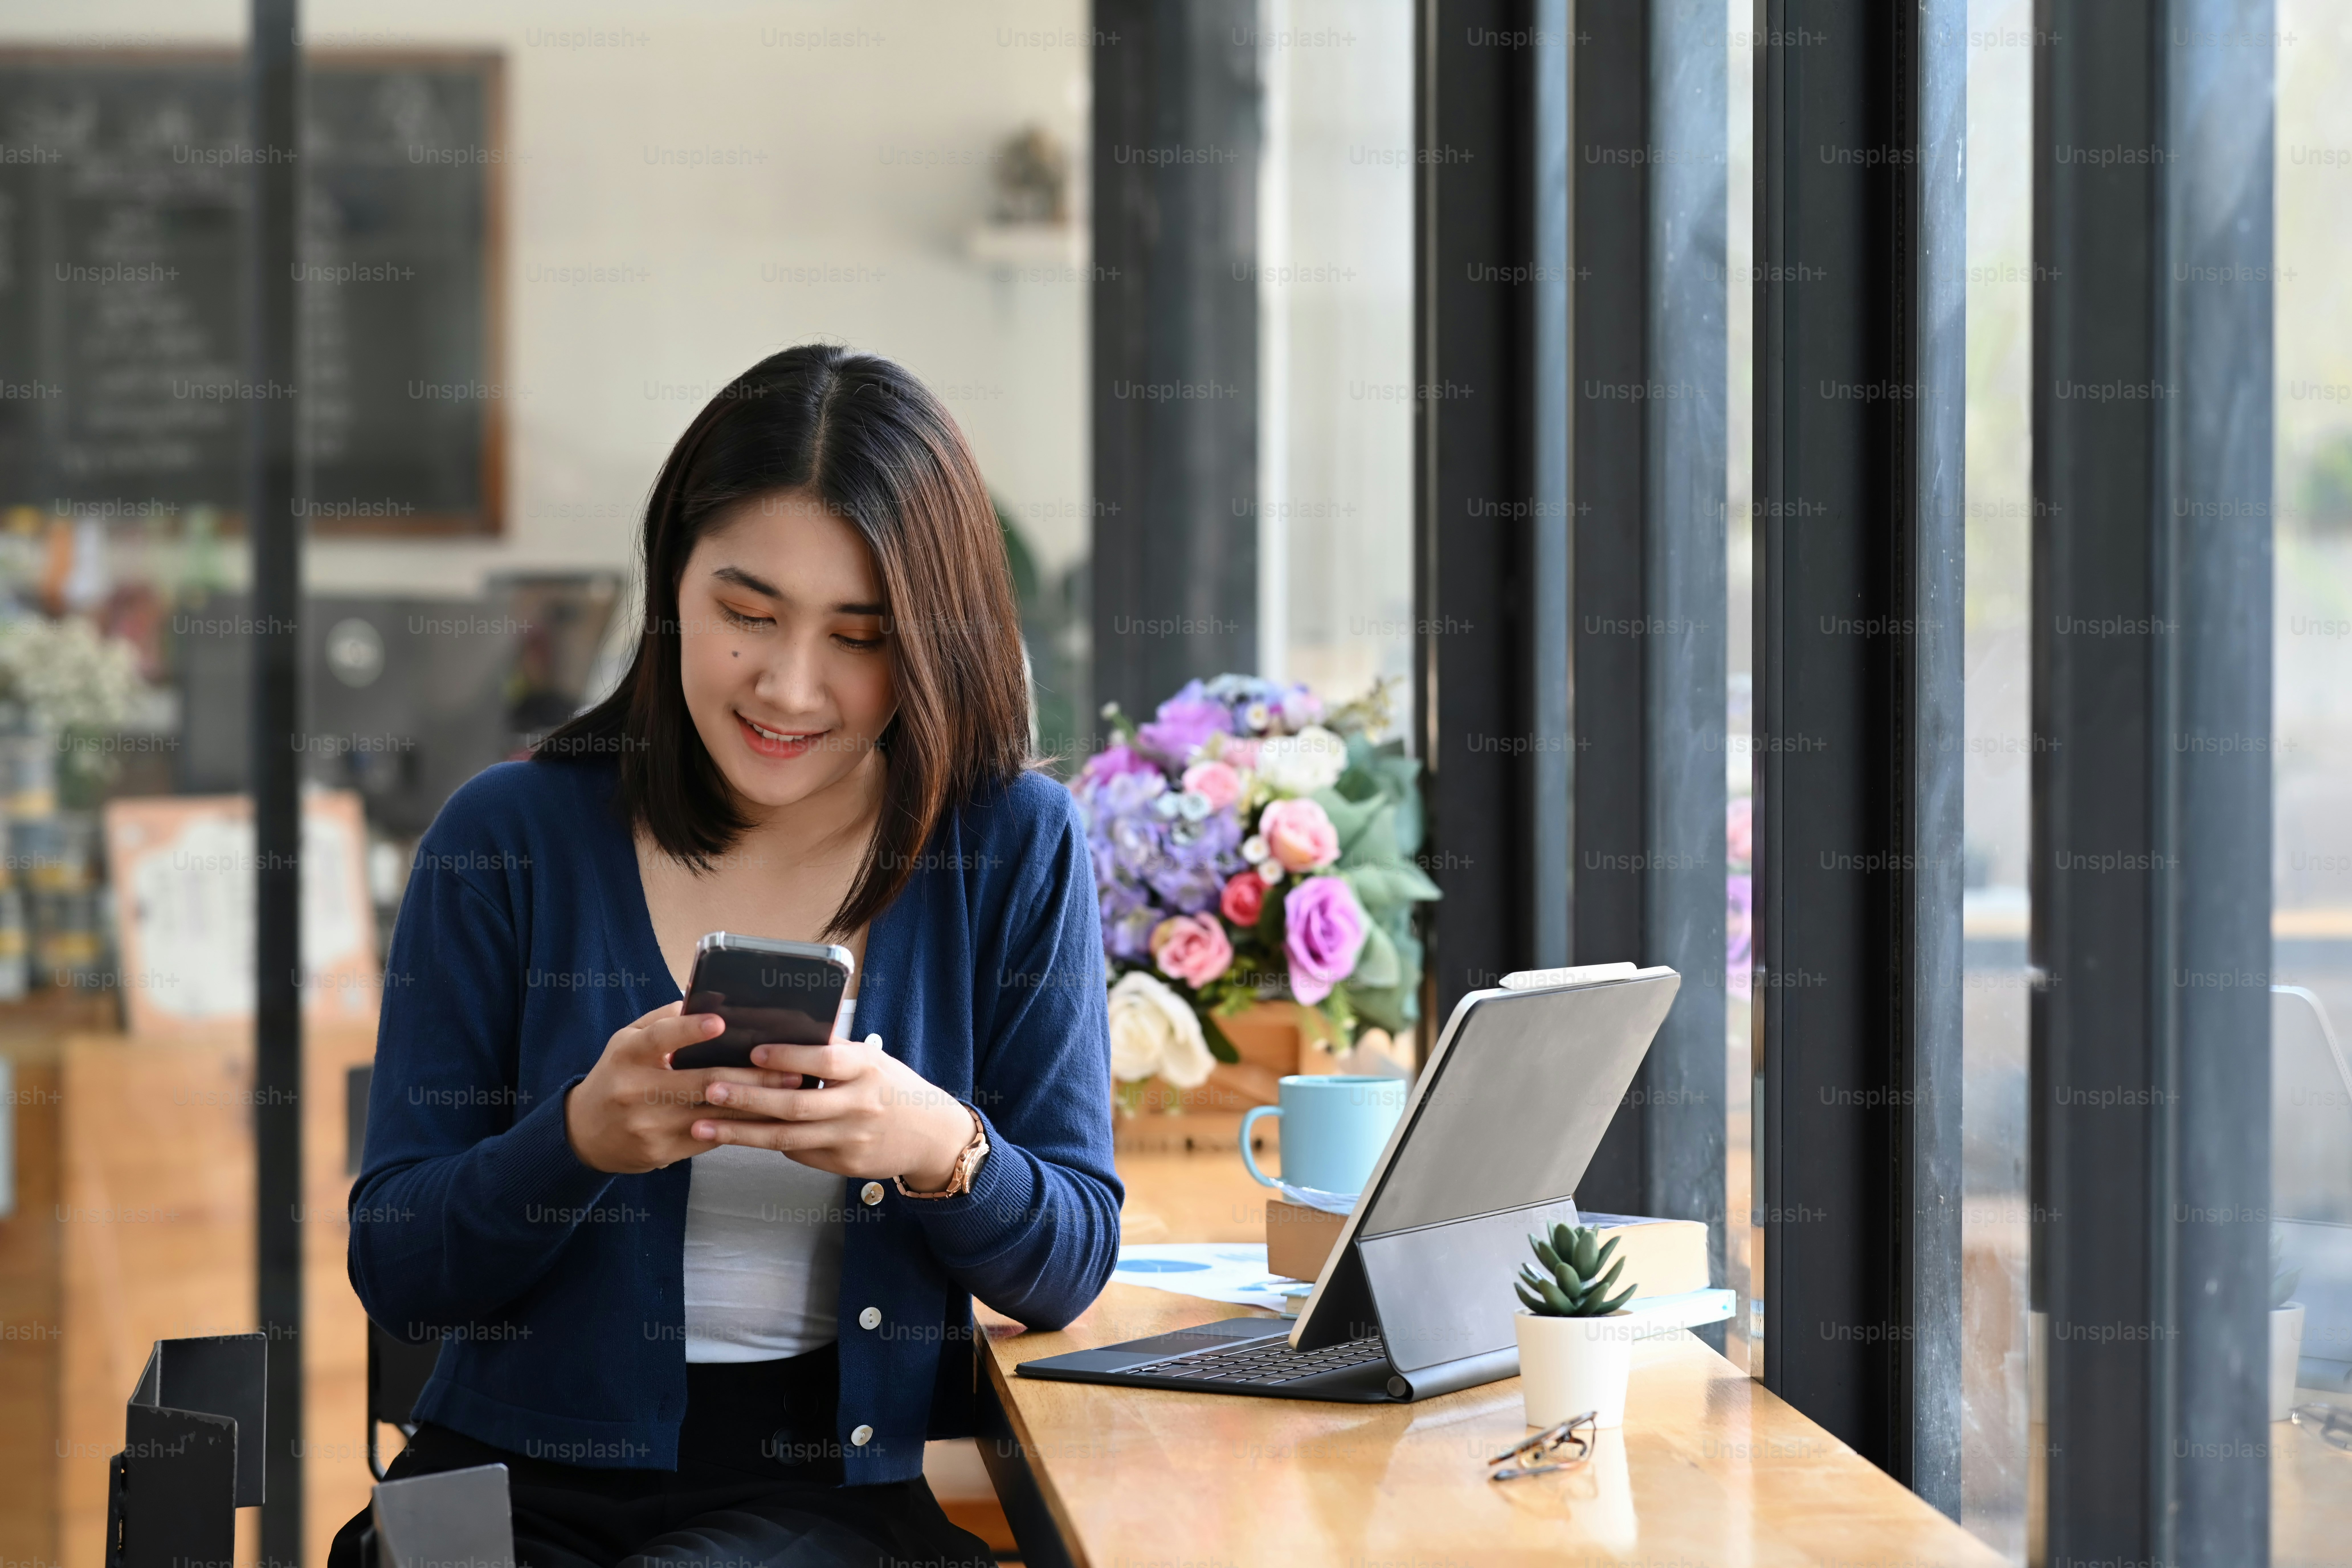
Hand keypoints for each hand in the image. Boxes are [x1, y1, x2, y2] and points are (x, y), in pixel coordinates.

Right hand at [562, 1001, 805, 1173]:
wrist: (586, 1133)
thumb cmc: (618, 1075)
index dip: (688, 1030)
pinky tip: (768, 1116)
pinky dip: (740, 1126)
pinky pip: (710, 1137)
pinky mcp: (662, 1152)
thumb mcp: (629, 1040)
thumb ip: (665, 1019)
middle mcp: (635, 1091)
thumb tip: (706, 995)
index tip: (720, 1022)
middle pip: (702, 1083)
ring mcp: (649, 1126)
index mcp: (627, 1055)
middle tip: (791, 1069)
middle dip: (752, 1077)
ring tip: (791, 1092)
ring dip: (756, 1104)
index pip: (660, 1040)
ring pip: (713, 1114)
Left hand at [692, 1033, 976, 1189]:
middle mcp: (858, 1104)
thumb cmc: (891, 1087)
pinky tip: (736, 1136)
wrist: (931, 1135)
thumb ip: (832, 1051)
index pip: (823, 1060)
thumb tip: (779, 1033)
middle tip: (709, 1088)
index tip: (751, 1052)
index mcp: (865, 1068)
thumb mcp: (871, 1060)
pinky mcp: (843, 1164)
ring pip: (786, 1138)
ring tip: (702, 1123)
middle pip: (795, 1104)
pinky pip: (797, 1154)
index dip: (786, 1057)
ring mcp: (850, 1138)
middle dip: (747, 1098)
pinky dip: (766, 1144)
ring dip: (740, 1131)